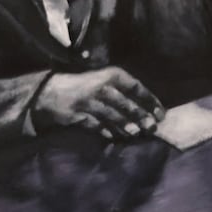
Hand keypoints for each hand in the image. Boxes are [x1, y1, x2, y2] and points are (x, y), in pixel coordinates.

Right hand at [32, 67, 164, 139]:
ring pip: (112, 115)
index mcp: (112, 75)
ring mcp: (88, 100)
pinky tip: (112, 136)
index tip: (161, 115)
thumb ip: (123, 93)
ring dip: (125, 125)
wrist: (51, 92)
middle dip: (140, 116)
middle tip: (151, 128)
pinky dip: (105, 131)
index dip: (150, 102)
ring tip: (135, 134)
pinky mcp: (77, 113)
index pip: (136, 88)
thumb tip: (145, 112)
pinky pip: (95, 124)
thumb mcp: (104, 81)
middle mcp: (101, 86)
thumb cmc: (84, 87)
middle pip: (126, 103)